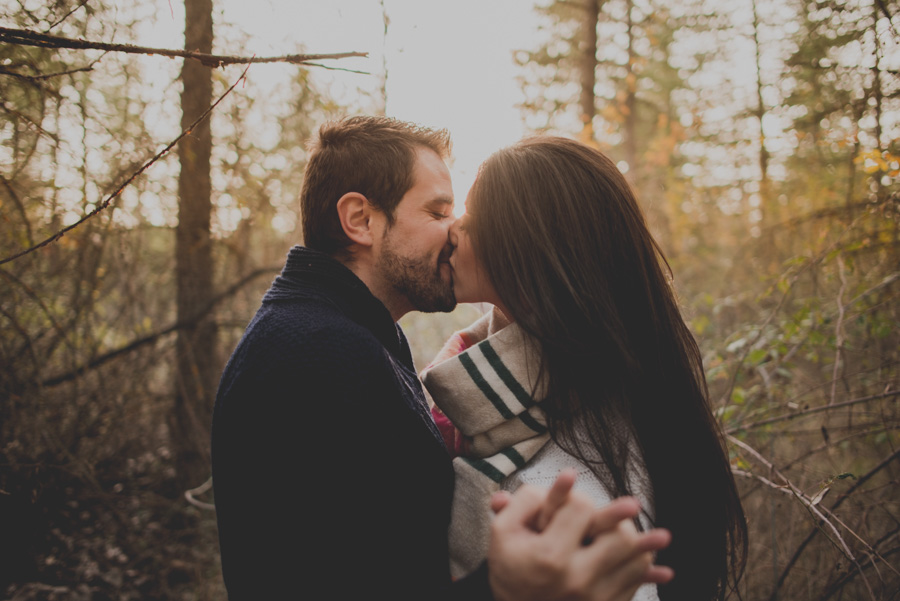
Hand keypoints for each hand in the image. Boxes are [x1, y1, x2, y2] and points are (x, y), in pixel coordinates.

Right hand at [486, 476, 672, 600]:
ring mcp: (593, 597)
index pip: (581, 508)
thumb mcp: (502, 532)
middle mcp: (576, 578)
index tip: (575, 497)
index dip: (575, 496)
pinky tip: (661, 571)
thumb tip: (568, 476)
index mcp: (550, 555)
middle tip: (632, 505)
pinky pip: (633, 589)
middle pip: (620, 537)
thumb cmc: (509, 567)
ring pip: (635, 563)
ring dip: (644, 546)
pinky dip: (645, 577)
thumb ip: (524, 501)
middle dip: (622, 519)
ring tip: (661, 537)